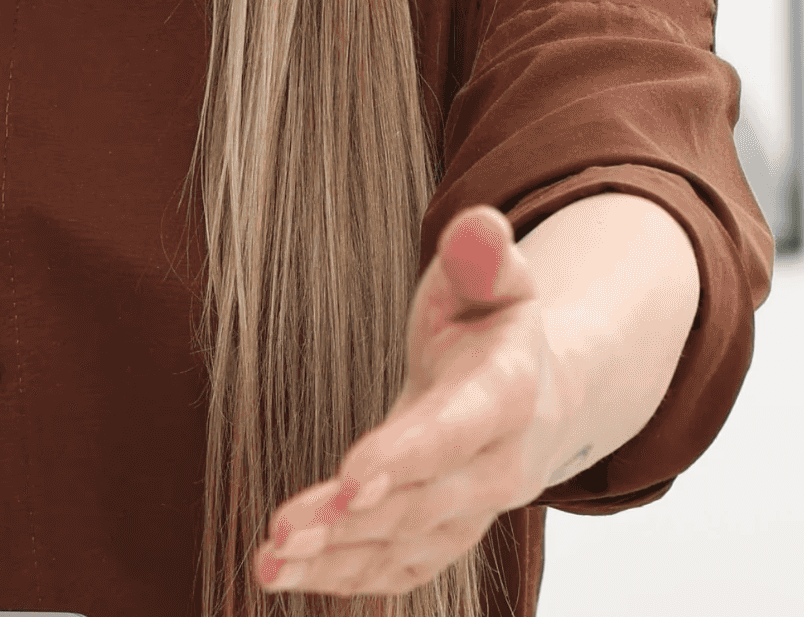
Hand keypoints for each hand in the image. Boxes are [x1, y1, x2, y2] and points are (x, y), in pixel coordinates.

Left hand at [251, 205, 576, 598]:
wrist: (533, 389)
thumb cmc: (491, 322)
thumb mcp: (492, 278)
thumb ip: (481, 257)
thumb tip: (478, 225)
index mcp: (509, 393)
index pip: (458, 430)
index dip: (408, 455)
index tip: (351, 474)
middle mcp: (499, 466)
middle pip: (426, 502)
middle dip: (356, 519)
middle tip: (287, 529)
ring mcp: (472, 510)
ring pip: (406, 546)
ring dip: (337, 560)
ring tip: (270, 562)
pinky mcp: (442, 537)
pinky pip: (397, 569)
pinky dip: (343, 578)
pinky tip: (286, 575)